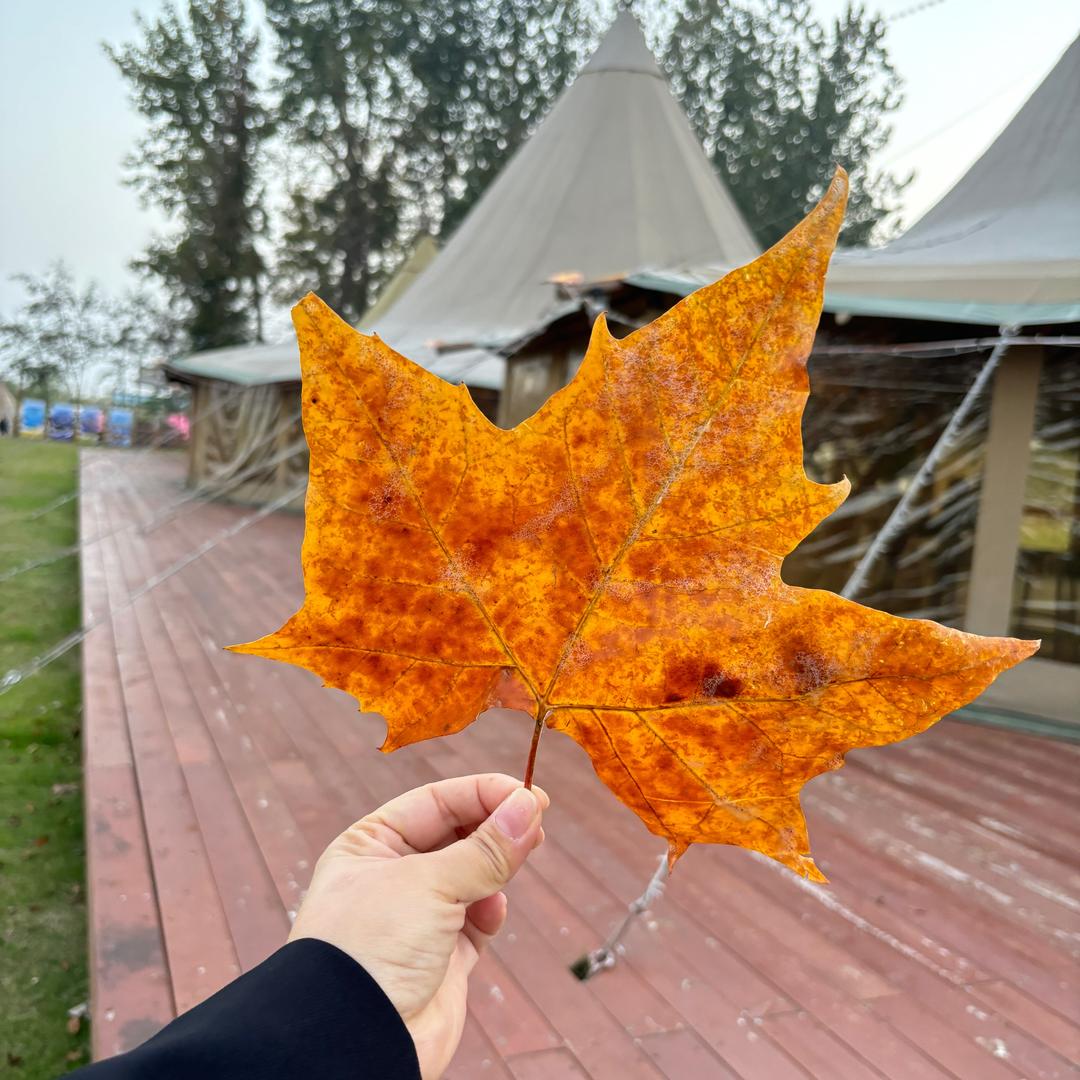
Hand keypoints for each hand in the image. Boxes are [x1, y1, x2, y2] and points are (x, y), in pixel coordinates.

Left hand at [289, 774, 547, 1078]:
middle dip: (495, 826)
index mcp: (370, 845)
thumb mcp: (428, 884)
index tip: (526, 792)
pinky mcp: (441, 957)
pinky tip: (494, 910)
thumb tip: (528, 805)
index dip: (481, 793)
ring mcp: (417, 918)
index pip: (435, 802)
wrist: (355, 1044)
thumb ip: (484, 848)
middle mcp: (391, 876)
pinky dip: (491, 909)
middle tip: (537, 819)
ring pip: (472, 875)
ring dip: (497, 866)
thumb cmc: (370, 949)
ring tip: (522, 856)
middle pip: (456, 834)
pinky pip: (477, 920)